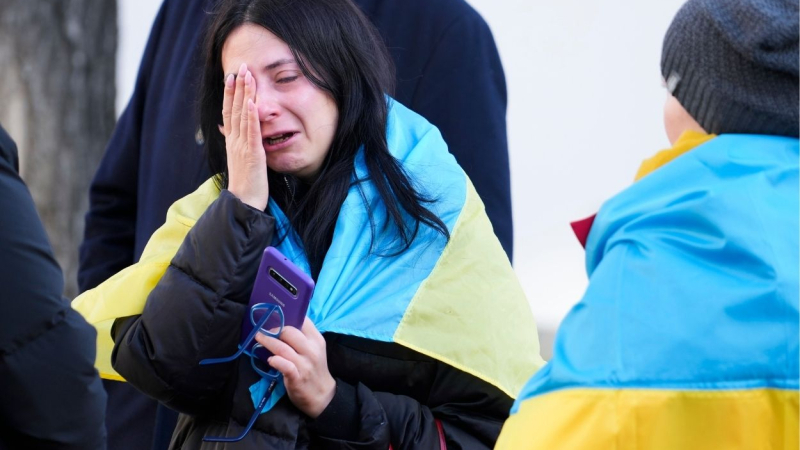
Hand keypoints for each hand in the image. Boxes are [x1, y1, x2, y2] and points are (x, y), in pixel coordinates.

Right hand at [221, 63, 268, 210]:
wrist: (244, 204)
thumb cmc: (246, 184)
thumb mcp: (241, 160)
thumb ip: (239, 144)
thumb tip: (233, 132)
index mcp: (232, 142)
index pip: (229, 112)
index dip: (230, 94)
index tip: (232, 76)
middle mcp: (234, 141)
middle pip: (234, 109)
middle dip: (237, 87)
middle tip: (241, 67)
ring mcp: (242, 147)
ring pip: (241, 115)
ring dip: (244, 94)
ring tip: (247, 76)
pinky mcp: (252, 154)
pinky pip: (251, 132)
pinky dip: (250, 116)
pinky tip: (251, 102)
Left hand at [254, 318, 335, 417]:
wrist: (322, 395)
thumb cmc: (314, 369)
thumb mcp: (314, 350)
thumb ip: (303, 338)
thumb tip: (282, 323)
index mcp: (316, 340)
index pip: (303, 320)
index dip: (287, 316)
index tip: (275, 315)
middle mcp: (311, 350)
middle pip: (289, 332)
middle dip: (274, 329)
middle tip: (264, 330)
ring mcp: (304, 364)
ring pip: (282, 348)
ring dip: (267, 342)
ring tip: (258, 338)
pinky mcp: (297, 377)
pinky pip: (284, 365)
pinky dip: (275, 361)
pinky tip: (270, 359)